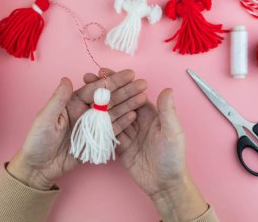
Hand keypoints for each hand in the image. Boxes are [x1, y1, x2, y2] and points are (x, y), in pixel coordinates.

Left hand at [8, 69, 147, 189]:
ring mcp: (91, 126)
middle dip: (125, 91)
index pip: (95, 89)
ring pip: (113, 112)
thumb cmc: (38, 140)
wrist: (39, 167)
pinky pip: (111, 130)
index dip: (111, 81)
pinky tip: (134, 115)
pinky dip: (123, 123)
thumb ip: (58, 99)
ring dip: (128, 104)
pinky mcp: (96, 140)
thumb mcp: (46, 118)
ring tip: (143, 97)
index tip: (127, 74)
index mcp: (72, 103)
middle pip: (108, 99)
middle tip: (142, 83)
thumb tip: (66, 79)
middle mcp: (84, 112)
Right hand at [85, 72, 207, 220]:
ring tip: (83, 95)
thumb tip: (167, 89)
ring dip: (98, 105)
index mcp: (150, 113)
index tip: (104, 72)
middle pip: (119, 102)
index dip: (118, 82)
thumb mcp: (172, 133)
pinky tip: (86, 117)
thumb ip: (168, 111)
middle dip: (105, 91)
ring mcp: (128, 133)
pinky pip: (109, 133)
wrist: (165, 185)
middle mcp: (138, 120)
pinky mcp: (121, 146)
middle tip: (88, 79)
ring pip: (111, 116)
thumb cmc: (173, 157)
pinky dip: (99, 126)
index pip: (132, 93)